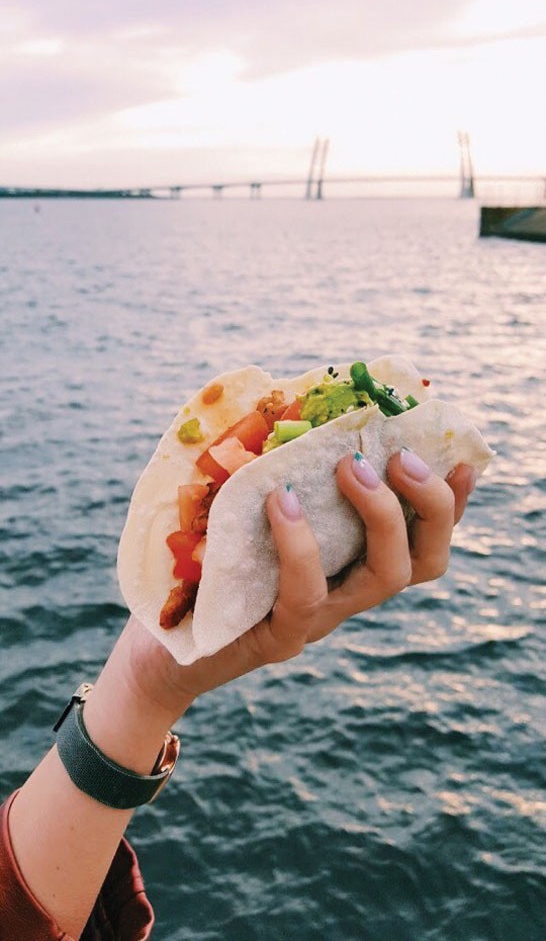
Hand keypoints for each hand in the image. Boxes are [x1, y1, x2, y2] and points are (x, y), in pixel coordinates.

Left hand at [119, 451, 475, 724]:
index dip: (450, 504)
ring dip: (381, 516)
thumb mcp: (241, 513)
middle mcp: (346, 595)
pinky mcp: (278, 639)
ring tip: (348, 468)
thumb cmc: (200, 570)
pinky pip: (306, 595)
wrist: (155, 649)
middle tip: (399, 456)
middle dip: (429, 504)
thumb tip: (283, 403)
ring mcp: (317, 621)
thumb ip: (272, 472)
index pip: (421, 539)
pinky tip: (280, 503)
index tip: (461, 458)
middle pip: (424, 562)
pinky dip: (301, 544)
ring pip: (384, 579)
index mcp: (348, 565)